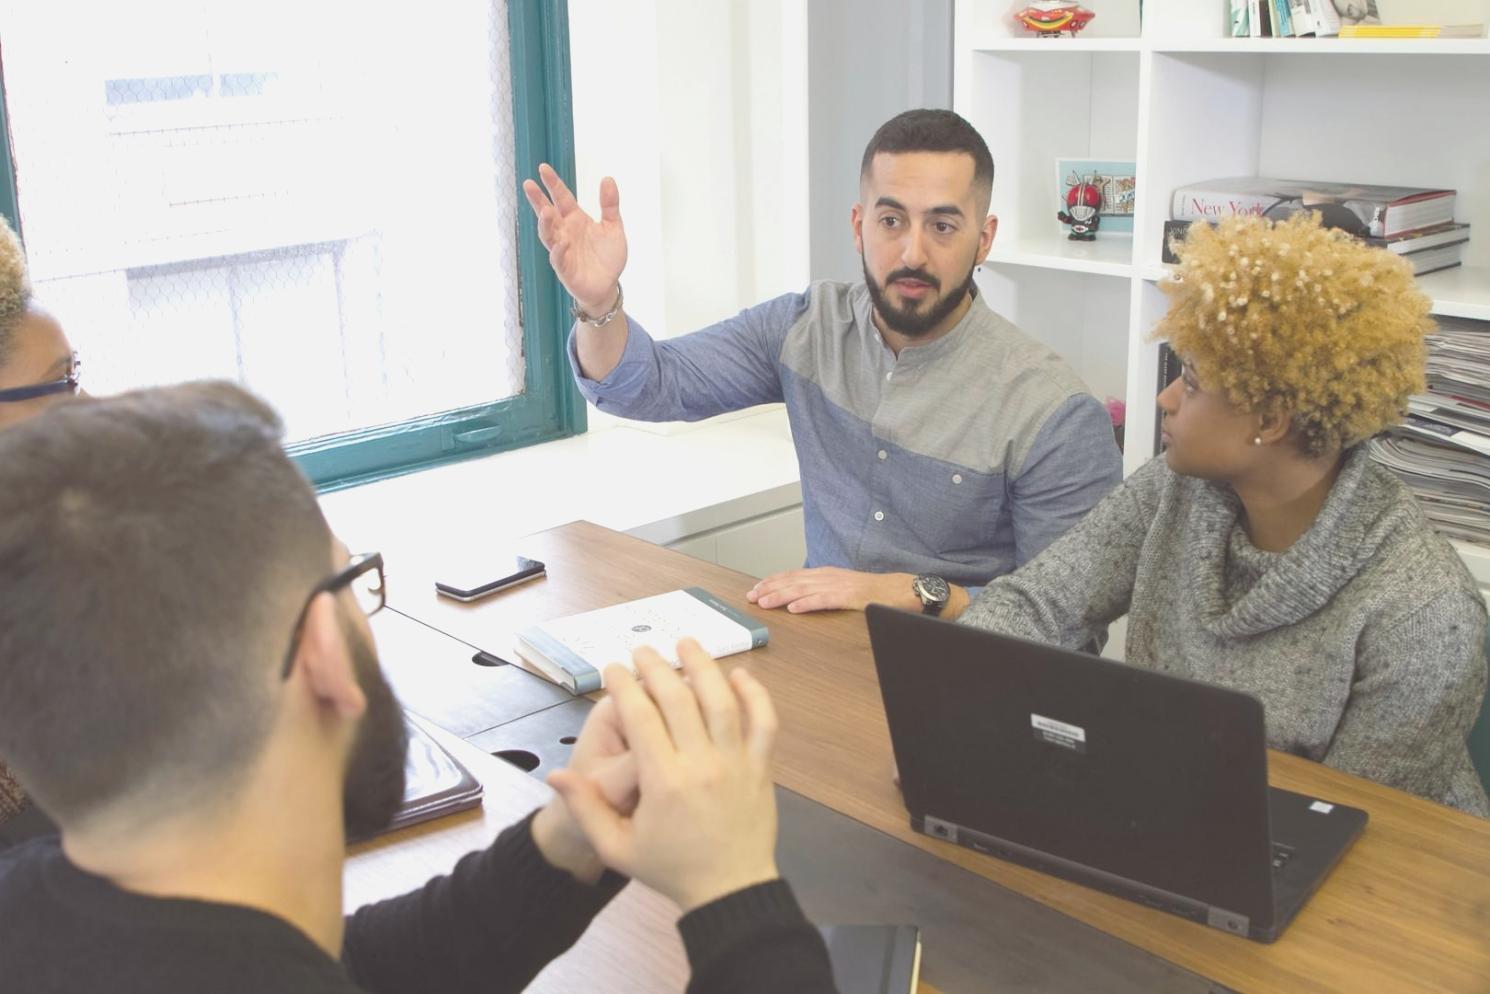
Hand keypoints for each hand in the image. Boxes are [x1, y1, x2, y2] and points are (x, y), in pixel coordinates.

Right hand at [522, 163, 627, 314]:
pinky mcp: (565, 268)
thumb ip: (609, 204)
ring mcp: (562, 250)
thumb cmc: (607, 257)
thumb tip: (608, 178)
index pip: (561, 198)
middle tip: (528, 184)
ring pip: (548, 235)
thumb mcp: (613, 226)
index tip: (543, 168)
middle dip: (538, 199)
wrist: (608, 285)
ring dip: (545, 223)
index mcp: (575, 219)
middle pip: (548, 213)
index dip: (553, 184)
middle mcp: (565, 232)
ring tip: (546, 211)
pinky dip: (558, 250)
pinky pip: (558, 258)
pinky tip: (561, 242)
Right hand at [548, 640, 780, 912]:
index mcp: (663, 781)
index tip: (613, 669)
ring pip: (721, 700)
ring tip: (686, 642)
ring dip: (703, 666)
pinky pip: (763, 722)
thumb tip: (554, 773)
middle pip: (678, 698)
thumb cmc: (670, 868)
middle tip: (641, 651)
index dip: (624, 686)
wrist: (730, 890)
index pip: (640, 717)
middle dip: (656, 667)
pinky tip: (739, 674)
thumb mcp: (617, 848)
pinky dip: (755, 694)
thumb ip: (586, 808)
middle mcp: (701, 764)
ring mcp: (736, 762)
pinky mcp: (761, 767)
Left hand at [746, 567, 917, 613]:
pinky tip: (794, 608)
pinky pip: (824, 600)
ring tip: (765, 602)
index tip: (756, 589)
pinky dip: (807, 603)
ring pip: (803, 589)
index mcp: (826, 574)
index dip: (772, 581)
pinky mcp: (849, 597)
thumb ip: (823, 590)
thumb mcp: (842, 588)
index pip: (793, 575)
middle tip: (752, 596)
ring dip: (781, 595)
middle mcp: (828, 576)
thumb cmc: (872, 592)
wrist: (899, 589)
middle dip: (770, 588)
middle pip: (793, 581)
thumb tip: (801, 598)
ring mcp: (838, 585)